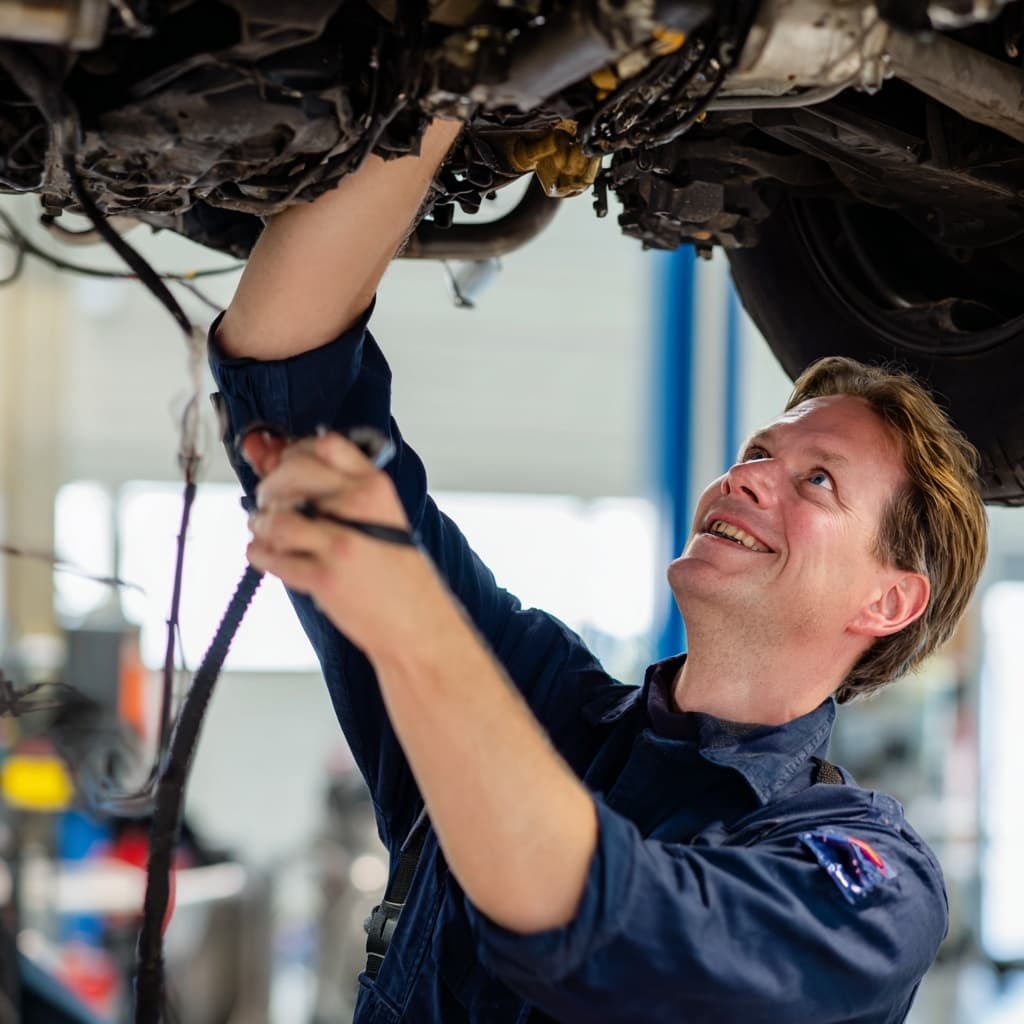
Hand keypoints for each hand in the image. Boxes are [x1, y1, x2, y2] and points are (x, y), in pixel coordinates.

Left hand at [242, 431, 439, 656]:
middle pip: (293, 472)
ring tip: (264, 530)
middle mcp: (358, 507)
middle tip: (266, 500)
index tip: (285, 463)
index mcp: (376, 488)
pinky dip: (259, 553)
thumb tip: (293, 472)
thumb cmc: (400, 576)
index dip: (297, 451)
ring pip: (276, 516)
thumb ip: (347, 494)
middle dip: (270, 485)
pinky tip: (265, 554)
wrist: (416, 623)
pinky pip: (272, 556)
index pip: (326, 445)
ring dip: (261, 523)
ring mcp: (339, 542)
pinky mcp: (323, 576)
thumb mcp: (386, 519)